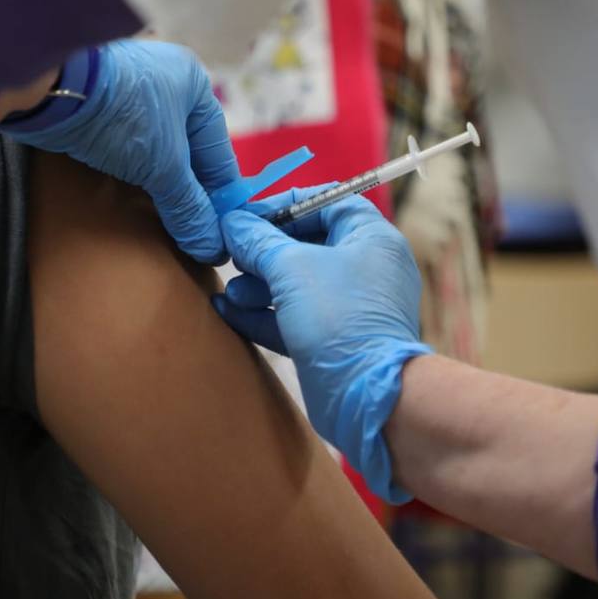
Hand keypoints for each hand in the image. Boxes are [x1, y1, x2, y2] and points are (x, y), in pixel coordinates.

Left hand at [5, 40, 239, 262]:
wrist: (52, 89)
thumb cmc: (124, 117)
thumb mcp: (165, 166)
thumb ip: (190, 207)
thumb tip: (211, 246)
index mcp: (194, 85)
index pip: (218, 151)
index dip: (221, 196)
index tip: (222, 233)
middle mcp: (166, 84)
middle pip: (186, 153)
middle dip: (188, 194)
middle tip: (192, 234)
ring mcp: (131, 93)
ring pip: (156, 152)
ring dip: (159, 187)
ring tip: (165, 225)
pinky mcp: (99, 108)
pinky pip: (128, 148)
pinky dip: (134, 175)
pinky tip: (134, 202)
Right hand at [213, 188, 430, 501]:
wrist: (366, 394)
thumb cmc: (338, 317)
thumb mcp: (291, 268)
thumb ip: (259, 241)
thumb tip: (233, 223)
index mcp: (371, 239)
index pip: (328, 204)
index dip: (286, 205)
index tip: (248, 216)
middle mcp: (366, 269)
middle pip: (308, 245)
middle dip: (265, 250)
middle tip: (232, 254)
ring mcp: (350, 307)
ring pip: (297, 285)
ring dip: (259, 284)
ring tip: (229, 290)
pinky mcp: (333, 341)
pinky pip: (294, 317)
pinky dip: (263, 313)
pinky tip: (226, 311)